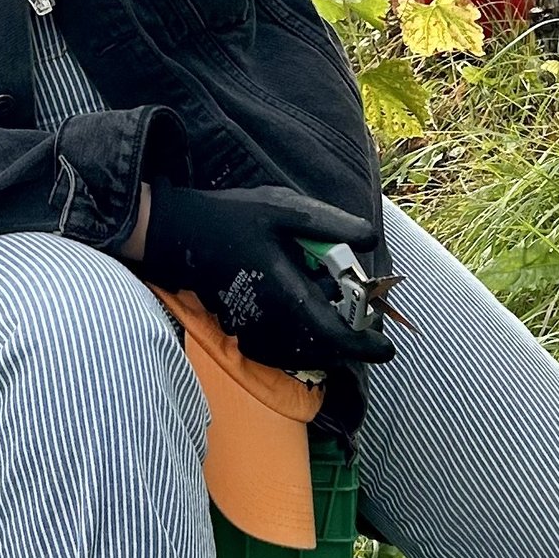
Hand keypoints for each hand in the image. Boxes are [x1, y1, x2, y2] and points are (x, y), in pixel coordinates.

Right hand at [134, 182, 392, 378]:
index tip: (387, 348)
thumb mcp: (283, 209)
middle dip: (349, 331)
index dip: (365, 346)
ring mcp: (255, 326)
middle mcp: (272, 321)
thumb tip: (370, 240)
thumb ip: (329, 225)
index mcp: (287, 296)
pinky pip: (284, 336)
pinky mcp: (242, 323)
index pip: (335, 336)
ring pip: (304, 343)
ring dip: (326, 326)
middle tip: (364, 305)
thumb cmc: (228, 219)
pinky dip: (303, 322)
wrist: (172, 234)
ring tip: (333, 290)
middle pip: (323, 345)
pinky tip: (301, 288)